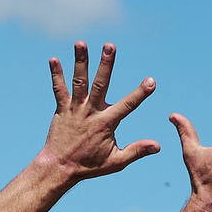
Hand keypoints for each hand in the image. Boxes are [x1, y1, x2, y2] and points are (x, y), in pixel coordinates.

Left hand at [39, 41, 160, 183]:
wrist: (59, 168)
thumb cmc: (89, 166)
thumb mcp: (116, 162)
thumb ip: (137, 151)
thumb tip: (158, 146)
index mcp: (106, 123)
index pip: (127, 105)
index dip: (140, 93)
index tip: (151, 81)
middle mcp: (90, 112)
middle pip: (100, 85)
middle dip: (105, 65)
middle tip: (110, 46)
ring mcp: (75, 109)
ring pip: (79, 82)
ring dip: (80, 62)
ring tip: (80, 43)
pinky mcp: (61, 109)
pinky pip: (58, 89)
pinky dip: (56, 75)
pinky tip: (53, 59)